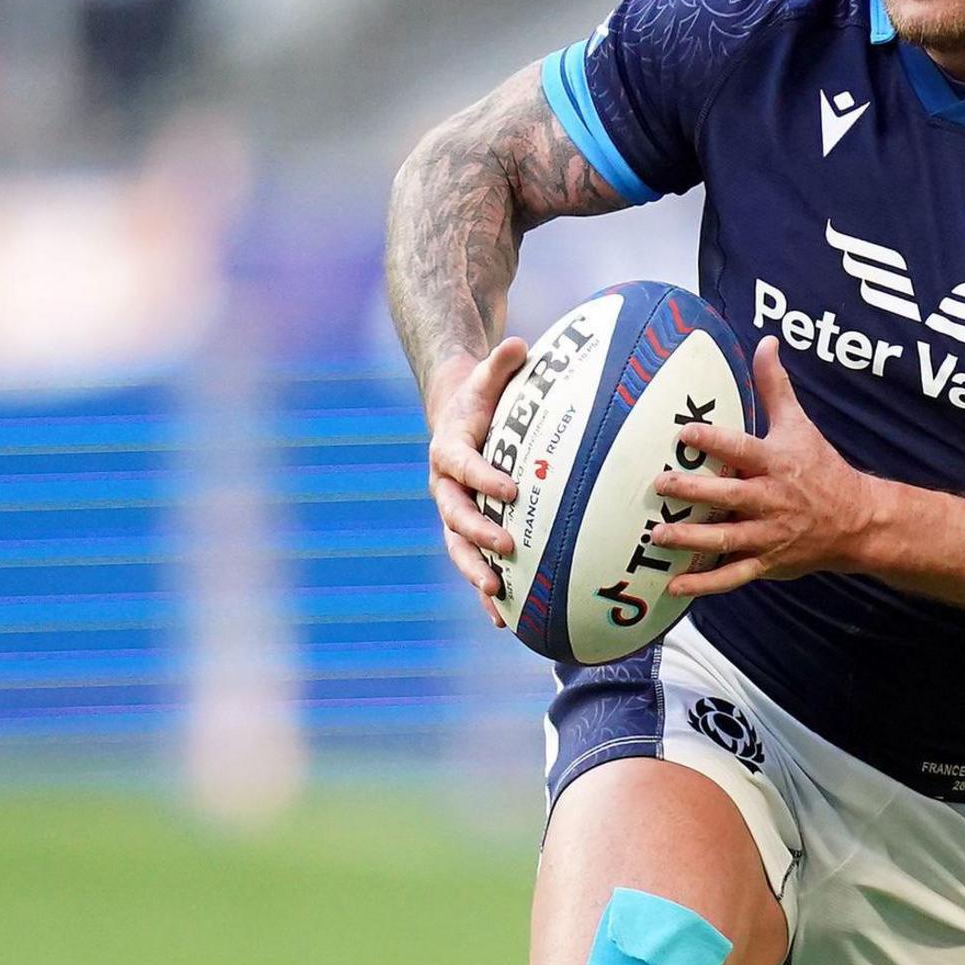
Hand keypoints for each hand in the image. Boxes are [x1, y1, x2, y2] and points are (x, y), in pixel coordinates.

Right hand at [426, 337, 527, 625]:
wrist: (454, 417)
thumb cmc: (480, 396)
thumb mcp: (488, 375)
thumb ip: (501, 363)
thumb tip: (519, 343)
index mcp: (449, 450)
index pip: (463, 466)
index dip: (484, 478)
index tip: (511, 490)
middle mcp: (445, 486)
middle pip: (455, 516)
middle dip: (478, 535)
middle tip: (507, 549)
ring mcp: (453, 512)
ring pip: (458, 548)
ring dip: (476, 572)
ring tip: (498, 595)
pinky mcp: (465, 530)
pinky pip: (472, 562)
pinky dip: (485, 591)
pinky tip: (503, 620)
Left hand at [652, 342, 881, 598]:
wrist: (856, 521)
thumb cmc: (820, 468)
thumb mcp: (800, 424)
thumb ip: (775, 386)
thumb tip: (765, 342)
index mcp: (776, 463)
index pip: (742, 449)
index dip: (714, 440)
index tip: (684, 432)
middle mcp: (770, 499)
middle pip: (728, 496)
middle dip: (694, 490)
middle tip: (660, 484)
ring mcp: (767, 534)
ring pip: (726, 539)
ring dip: (691, 538)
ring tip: (659, 534)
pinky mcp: (766, 562)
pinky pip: (732, 576)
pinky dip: (704, 584)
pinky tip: (674, 586)